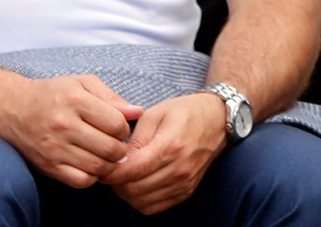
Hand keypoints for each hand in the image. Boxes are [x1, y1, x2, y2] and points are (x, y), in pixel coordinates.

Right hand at [0, 73, 142, 188]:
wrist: (12, 108)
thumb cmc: (53, 93)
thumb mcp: (83, 83)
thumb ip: (112, 97)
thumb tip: (138, 112)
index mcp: (76, 101)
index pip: (117, 124)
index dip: (125, 128)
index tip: (119, 127)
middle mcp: (64, 126)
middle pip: (110, 148)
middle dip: (121, 149)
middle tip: (117, 144)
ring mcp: (54, 149)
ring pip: (98, 167)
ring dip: (109, 164)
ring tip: (106, 155)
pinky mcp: (47, 166)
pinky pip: (80, 180)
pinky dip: (92, 176)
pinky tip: (91, 165)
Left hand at [102, 92, 227, 214]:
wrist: (217, 119)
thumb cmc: (185, 112)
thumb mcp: (156, 114)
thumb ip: (134, 140)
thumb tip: (117, 162)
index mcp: (171, 146)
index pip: (132, 171)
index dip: (111, 173)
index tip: (103, 166)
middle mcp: (180, 168)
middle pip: (134, 189)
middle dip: (116, 183)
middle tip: (112, 171)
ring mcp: (185, 182)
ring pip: (141, 202)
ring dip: (126, 193)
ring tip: (124, 177)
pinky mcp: (186, 191)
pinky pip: (154, 207)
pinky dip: (140, 200)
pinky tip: (139, 184)